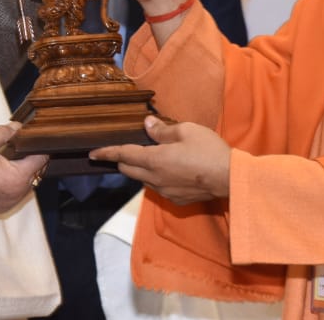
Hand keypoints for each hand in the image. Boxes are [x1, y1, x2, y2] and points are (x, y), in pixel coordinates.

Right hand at [0, 122, 47, 215]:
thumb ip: (5, 132)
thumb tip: (18, 128)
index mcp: (17, 177)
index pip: (41, 159)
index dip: (38, 147)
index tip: (32, 139)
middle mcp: (17, 193)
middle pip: (35, 173)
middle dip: (29, 159)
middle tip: (17, 147)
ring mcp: (9, 203)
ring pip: (25, 185)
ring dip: (21, 173)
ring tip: (7, 160)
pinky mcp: (0, 208)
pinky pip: (14, 194)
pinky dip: (11, 184)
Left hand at [90, 116, 229, 205]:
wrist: (230, 178)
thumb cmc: (209, 150)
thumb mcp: (186, 130)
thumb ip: (163, 130)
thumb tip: (147, 125)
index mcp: (154, 160)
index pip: (123, 155)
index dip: (106, 153)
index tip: (92, 154)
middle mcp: (155, 179)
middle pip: (129, 170)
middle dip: (122, 160)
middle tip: (124, 150)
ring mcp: (166, 191)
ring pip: (143, 180)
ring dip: (141, 169)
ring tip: (153, 157)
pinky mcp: (177, 199)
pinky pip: (159, 187)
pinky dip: (157, 178)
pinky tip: (171, 170)